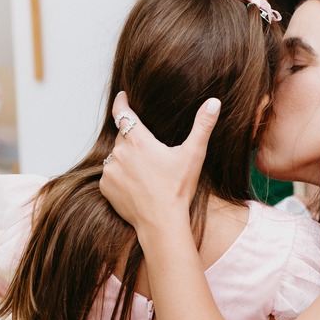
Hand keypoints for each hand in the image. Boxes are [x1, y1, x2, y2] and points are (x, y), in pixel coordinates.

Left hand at [99, 92, 218, 234]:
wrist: (161, 223)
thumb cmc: (178, 189)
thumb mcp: (194, 155)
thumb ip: (203, 126)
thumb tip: (214, 102)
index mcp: (138, 141)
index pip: (122, 113)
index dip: (122, 102)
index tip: (123, 96)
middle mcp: (119, 152)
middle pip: (123, 137)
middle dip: (133, 140)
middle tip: (150, 153)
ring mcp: (110, 171)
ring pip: (116, 157)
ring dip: (127, 159)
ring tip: (146, 173)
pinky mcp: (105, 187)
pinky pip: (111, 175)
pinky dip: (120, 177)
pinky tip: (137, 186)